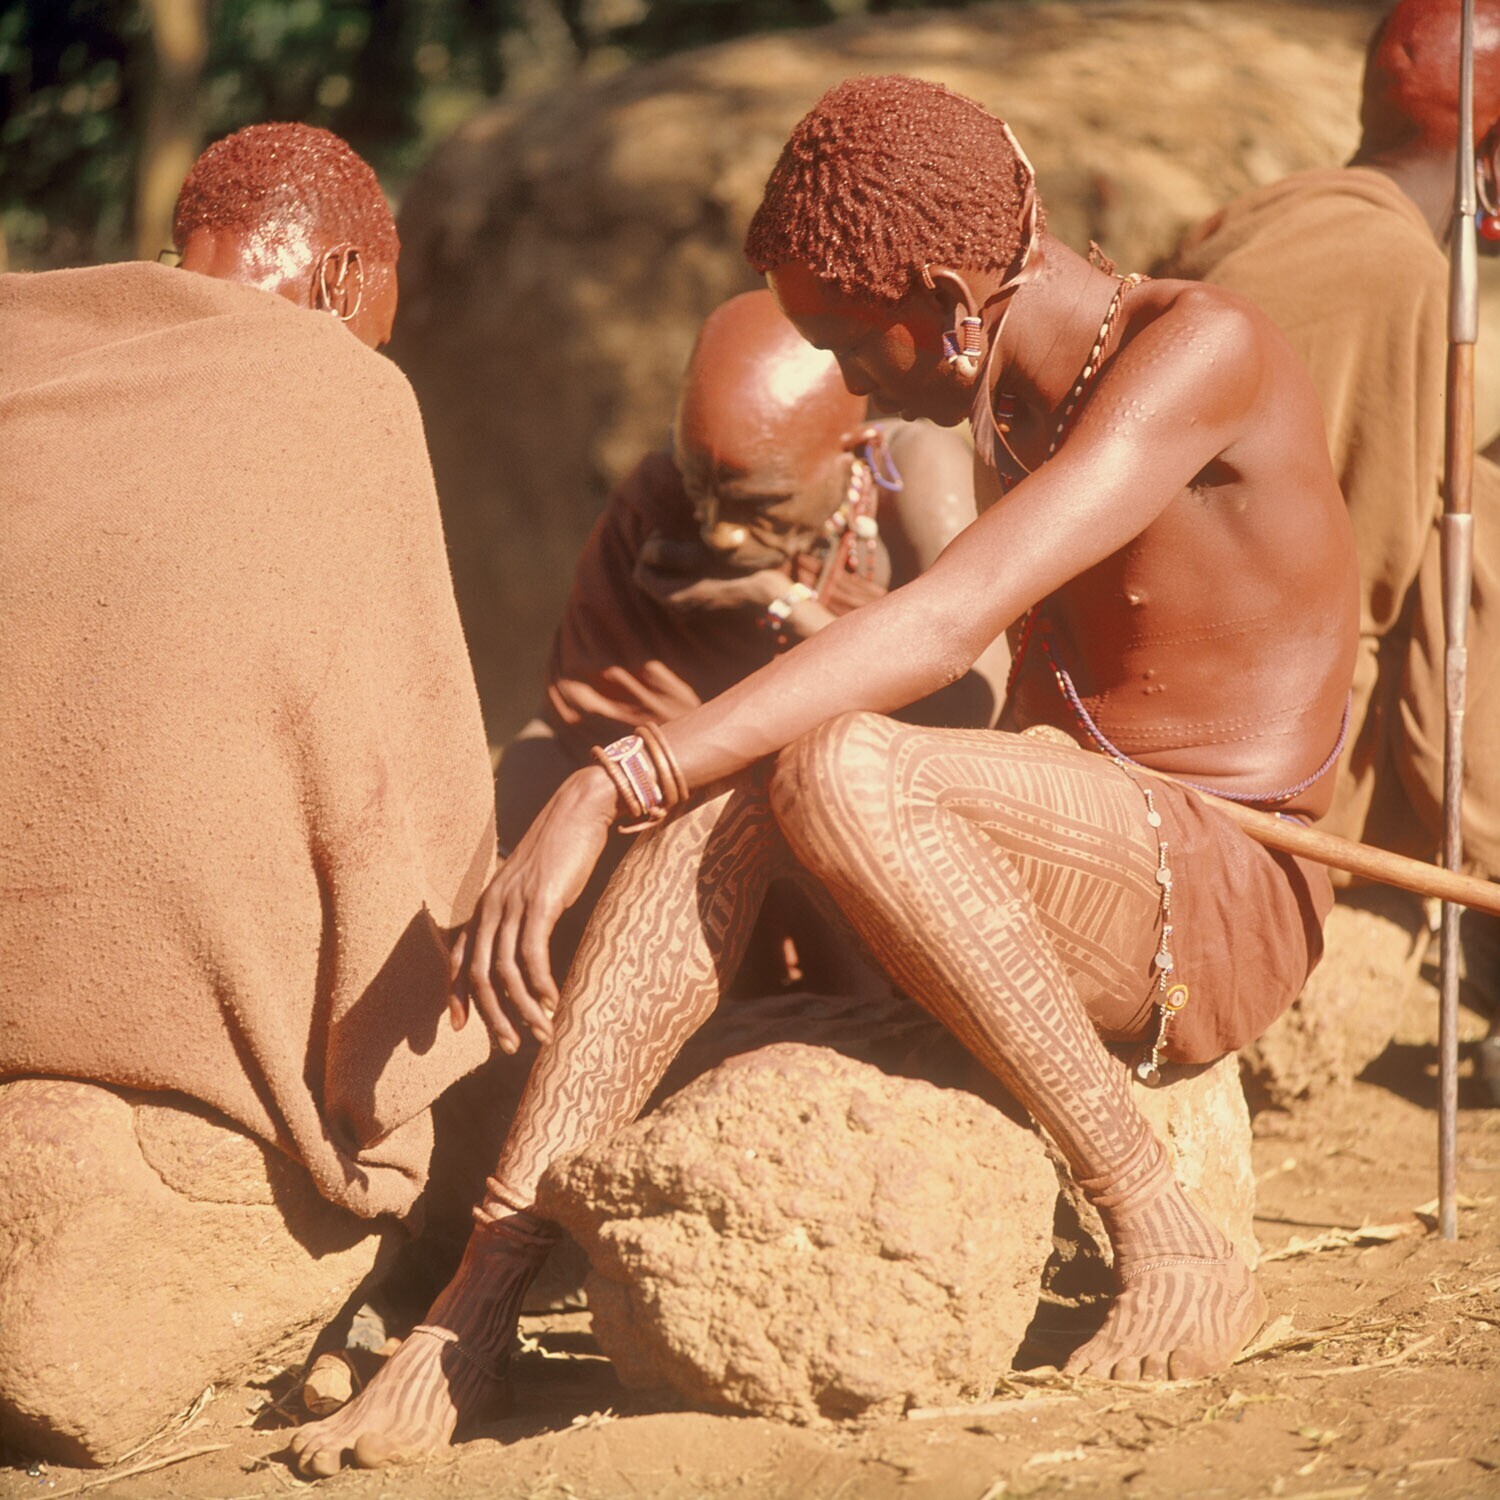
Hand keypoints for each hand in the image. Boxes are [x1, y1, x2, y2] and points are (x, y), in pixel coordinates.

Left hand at [449, 766, 616, 1050]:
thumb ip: (524, 913)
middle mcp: (492, 906)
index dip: (457, 995)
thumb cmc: (563, 849)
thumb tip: (529, 946)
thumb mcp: (533, 885)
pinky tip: (554, 1002)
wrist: (581, 809)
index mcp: (486, 904)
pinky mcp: (541, 902)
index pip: (461, 958)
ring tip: (541, 1033)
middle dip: (492, 1017)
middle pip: (481, 975)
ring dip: (523, 1010)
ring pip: (507, 972)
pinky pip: (533, 954)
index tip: (461, 1028)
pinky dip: (541, 985)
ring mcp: (514, 904)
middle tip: (509, 1047)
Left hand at [634, 536, 784, 614]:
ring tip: (686, 541)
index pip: (641, 571)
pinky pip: (679, 583)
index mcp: (673, 598)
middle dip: (655, 553)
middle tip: (673, 533)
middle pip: (650, 576)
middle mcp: (677, 608)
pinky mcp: (702, 603)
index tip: (667, 532)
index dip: (648, 547)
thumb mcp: (701, 554)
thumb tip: (650, 546)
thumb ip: (668, 550)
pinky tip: (698, 553)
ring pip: (664, 579)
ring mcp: (689, 608)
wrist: (769, 595)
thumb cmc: (736, 571)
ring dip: (669, 559)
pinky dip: (681, 567)